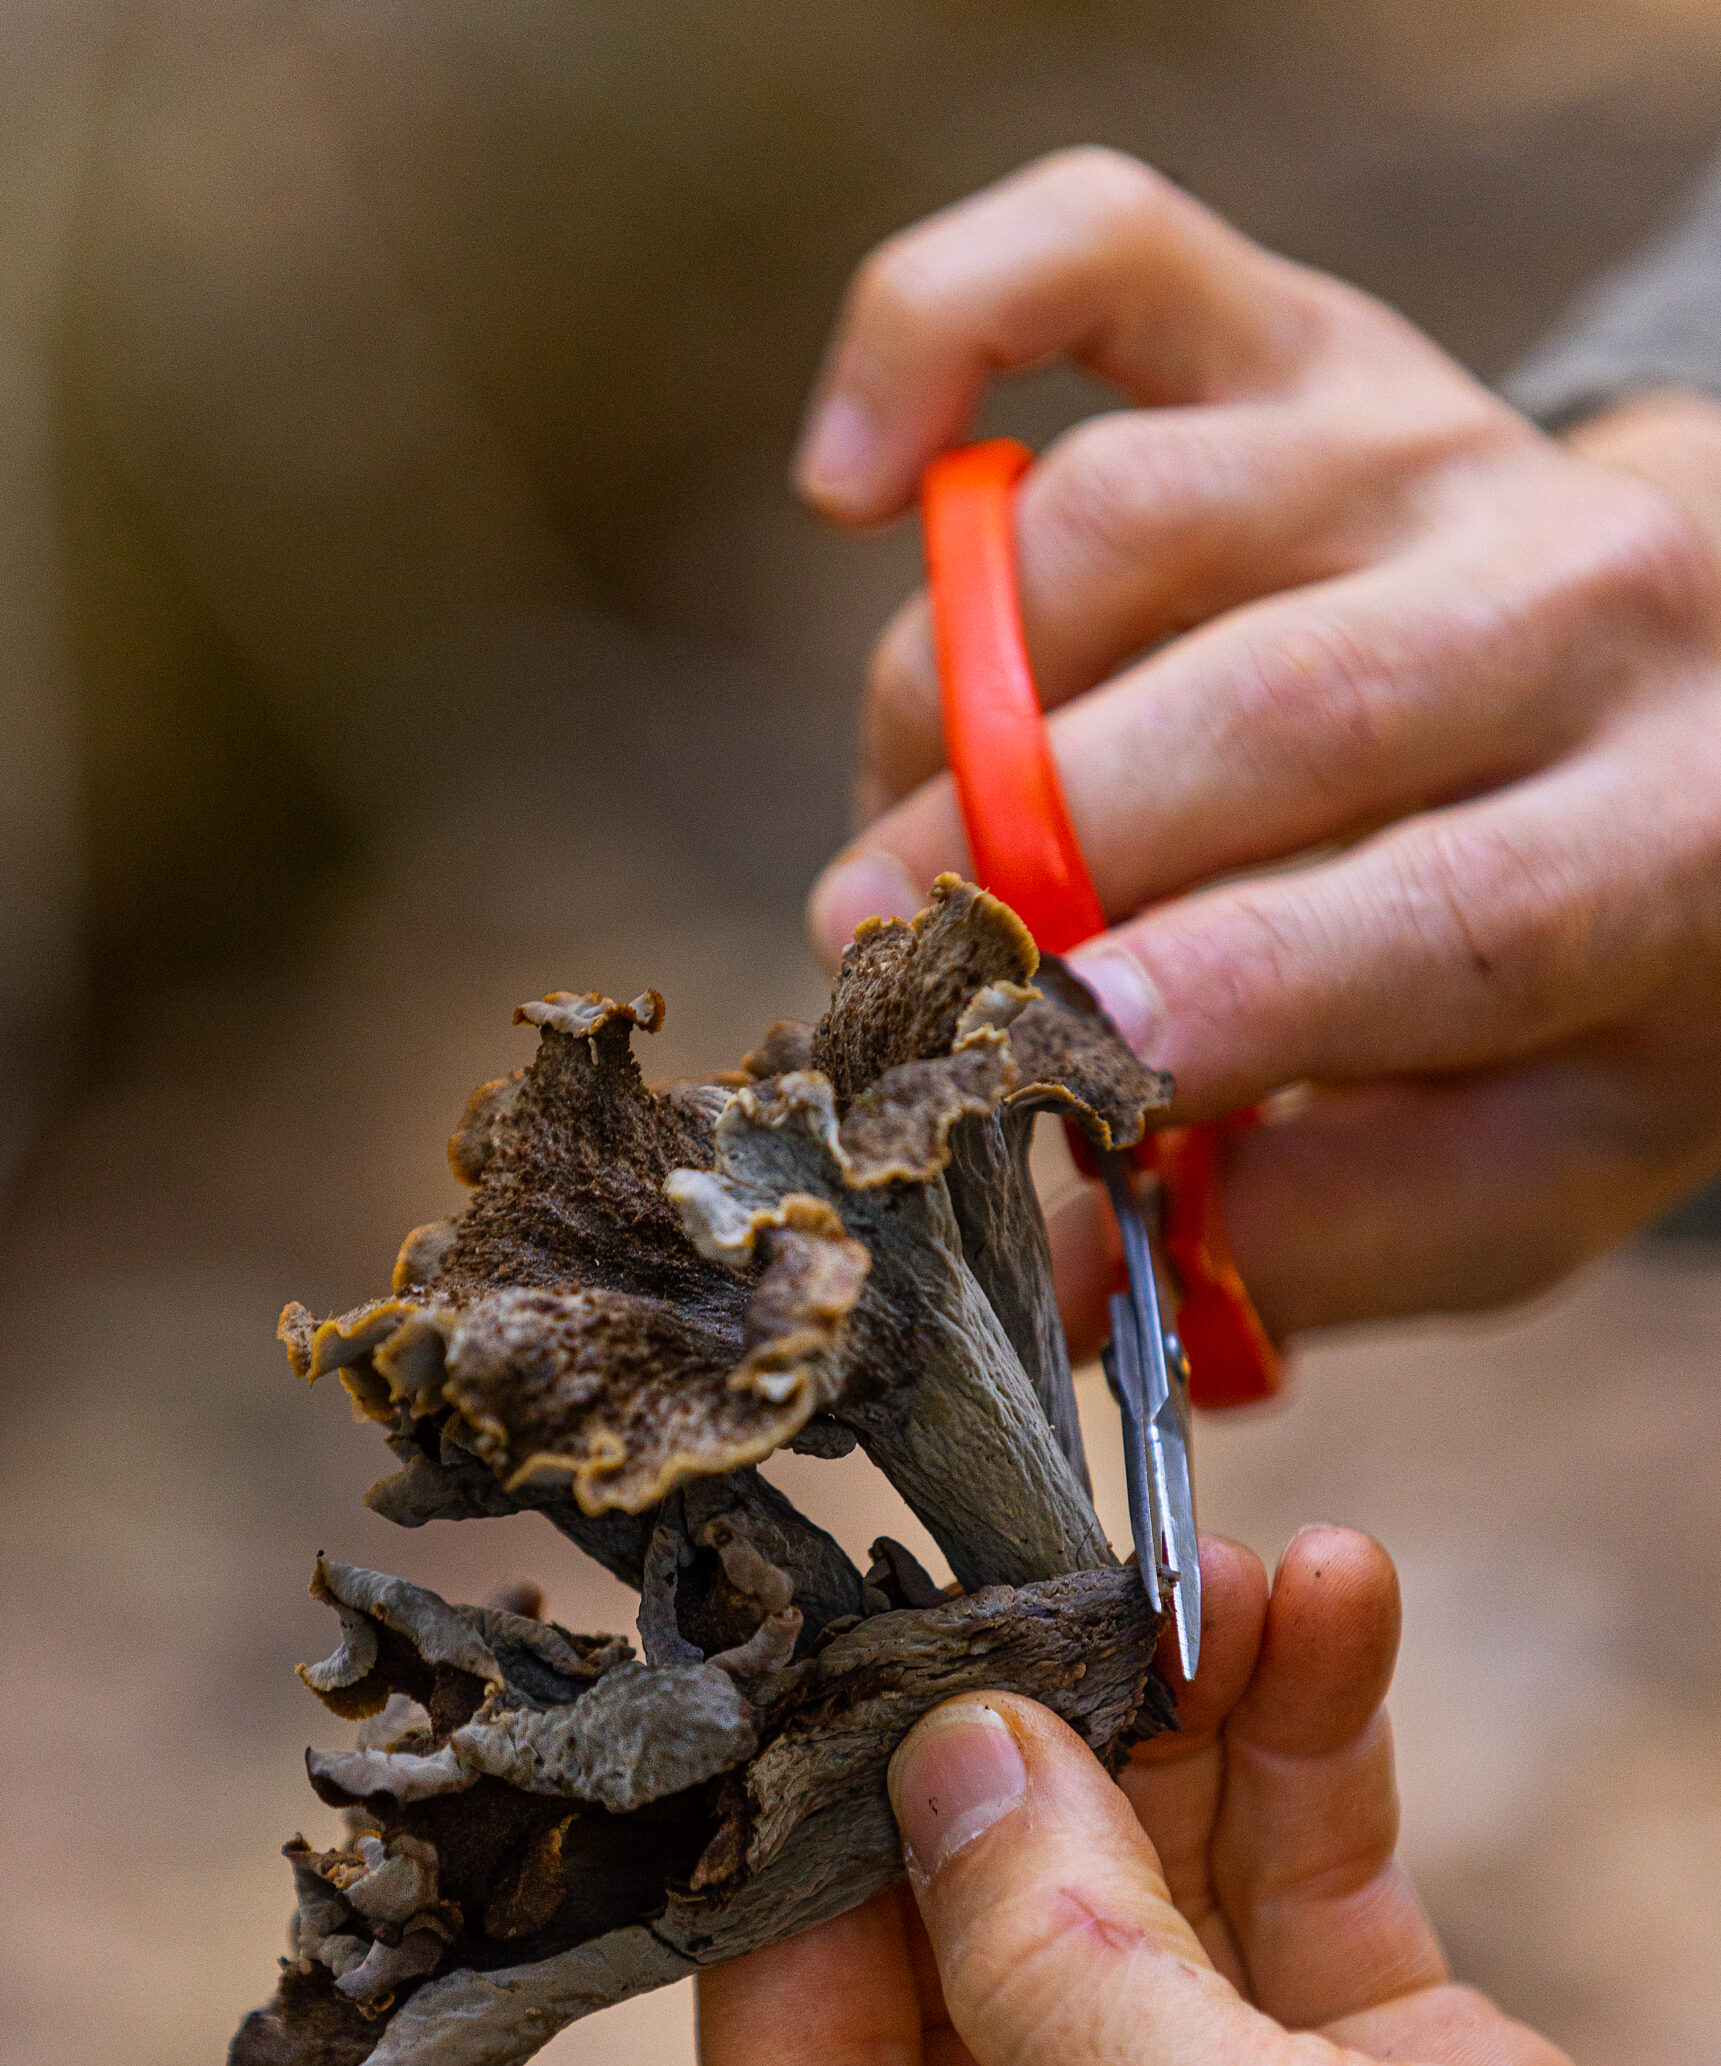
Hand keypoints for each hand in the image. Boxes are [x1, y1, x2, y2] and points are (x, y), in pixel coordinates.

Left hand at [699, 1528, 1720, 2065]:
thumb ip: (1071, 1989)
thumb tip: (939, 1763)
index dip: (820, 1861)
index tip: (864, 1671)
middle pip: (983, 1957)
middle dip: (1037, 1753)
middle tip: (1062, 1580)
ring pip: (1154, 1899)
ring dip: (1190, 1719)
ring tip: (1225, 1569)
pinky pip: (1306, 1896)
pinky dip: (1316, 1755)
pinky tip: (1334, 1607)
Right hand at [796, 150, 1720, 1342]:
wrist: (1704, 708)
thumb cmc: (1588, 967)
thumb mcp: (1537, 1158)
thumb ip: (1327, 1239)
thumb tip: (1046, 1284)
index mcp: (1662, 836)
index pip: (1458, 911)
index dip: (1234, 993)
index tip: (1044, 1069)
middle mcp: (1564, 600)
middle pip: (1269, 705)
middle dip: (1027, 852)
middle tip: (873, 972)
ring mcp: (1420, 443)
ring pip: (1123, 523)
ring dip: (950, 704)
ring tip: (922, 844)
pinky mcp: (1299, 336)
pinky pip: (1098, 259)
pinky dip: (935, 329)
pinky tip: (847, 476)